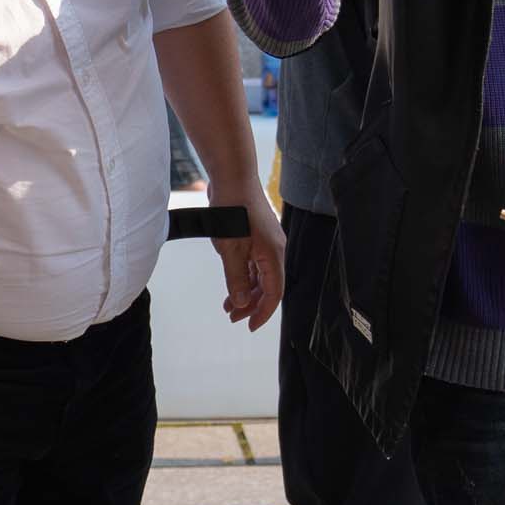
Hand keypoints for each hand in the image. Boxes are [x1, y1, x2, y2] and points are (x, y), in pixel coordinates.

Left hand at [216, 194, 288, 330]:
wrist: (233, 178)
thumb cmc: (232, 210)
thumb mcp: (230, 250)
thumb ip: (236, 279)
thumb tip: (243, 304)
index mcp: (273, 255)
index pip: (274, 292)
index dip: (263, 312)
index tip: (250, 326)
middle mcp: (275, 251)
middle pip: (269, 287)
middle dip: (252, 305)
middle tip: (233, 318)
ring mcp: (266, 244)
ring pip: (261, 276)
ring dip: (246, 292)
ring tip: (229, 306)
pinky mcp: (257, 237)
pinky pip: (255, 264)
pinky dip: (244, 277)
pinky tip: (232, 285)